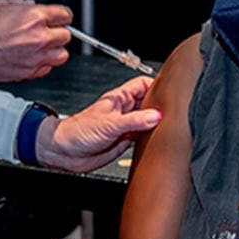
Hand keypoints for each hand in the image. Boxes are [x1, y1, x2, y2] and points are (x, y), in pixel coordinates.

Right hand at [0, 0, 71, 82]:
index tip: (58, 19)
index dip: (61, 16)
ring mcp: (36, 56)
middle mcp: (40, 37)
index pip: (65, 15)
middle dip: (57, 33)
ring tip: (42, 48)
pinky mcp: (30, 72)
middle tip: (47, 33)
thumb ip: (22, 4)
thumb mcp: (1, 4)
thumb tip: (31, 5)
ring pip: (62, 55)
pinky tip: (33, 58)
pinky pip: (47, 69)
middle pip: (66, 36)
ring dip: (55, 51)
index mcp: (35, 17)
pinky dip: (43, 64)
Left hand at [35, 76, 161, 171]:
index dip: (158, 85)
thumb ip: (134, 120)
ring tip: (168, 127)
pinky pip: (143, 138)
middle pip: (149, 103)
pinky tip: (155, 141)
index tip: (172, 91)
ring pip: (148, 122)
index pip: (144, 85)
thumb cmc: (77, 132)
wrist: (64, 153)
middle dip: (161, 106)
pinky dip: (150, 139)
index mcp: (120, 98)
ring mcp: (126, 126)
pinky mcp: (125, 142)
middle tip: (174, 112)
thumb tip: (156, 116)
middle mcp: (125, 111)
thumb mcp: (109, 123)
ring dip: (156, 125)